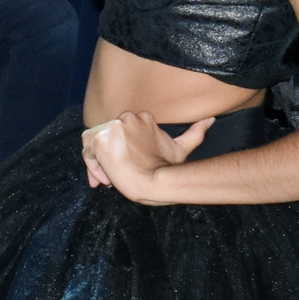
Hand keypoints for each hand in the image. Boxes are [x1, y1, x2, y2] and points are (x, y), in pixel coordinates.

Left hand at [81, 112, 213, 203]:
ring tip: (110, 179)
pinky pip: (87, 153)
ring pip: (93, 142)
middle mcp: (125, 118)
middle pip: (105, 135)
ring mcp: (112, 128)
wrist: (158, 182)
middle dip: (107, 157)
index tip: (126, 167)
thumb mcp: (181, 148)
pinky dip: (93, 167)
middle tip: (115, 177)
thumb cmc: (169, 168)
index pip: (120, 130)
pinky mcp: (101, 141)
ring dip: (98, 162)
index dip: (120, 149)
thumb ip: (194, 132)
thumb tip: (210, 119)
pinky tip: (105, 179)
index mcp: (141, 117)